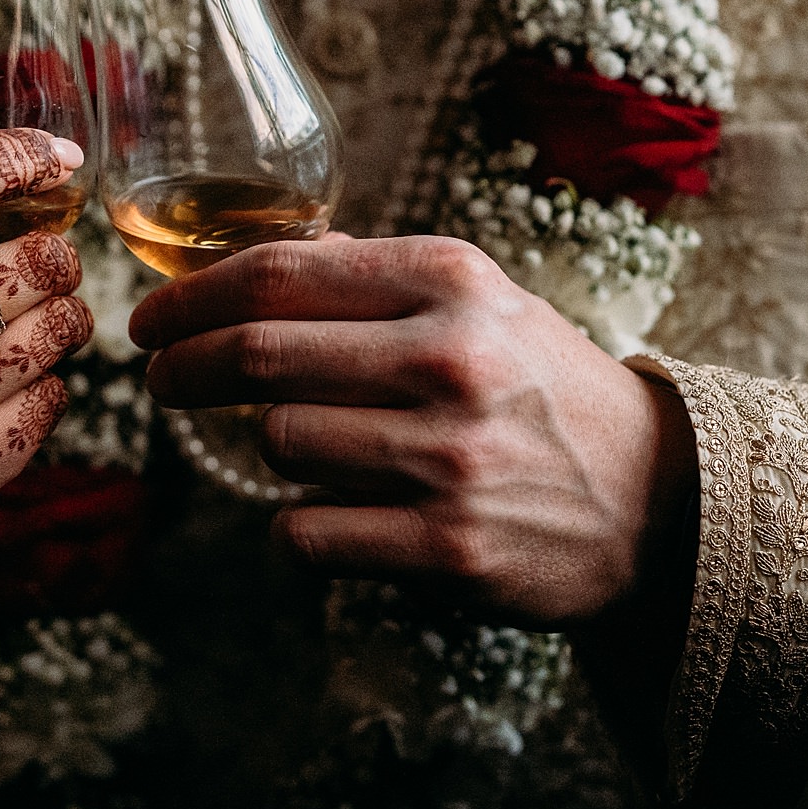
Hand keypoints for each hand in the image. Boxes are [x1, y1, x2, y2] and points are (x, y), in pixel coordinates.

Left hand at [130, 236, 697, 627]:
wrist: (656, 501)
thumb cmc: (542, 388)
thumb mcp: (481, 301)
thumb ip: (373, 276)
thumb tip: (258, 259)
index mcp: (452, 281)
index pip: (279, 274)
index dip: (190, 298)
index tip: (151, 321)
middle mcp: (450, 360)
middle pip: (258, 356)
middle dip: (183, 369)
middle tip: (161, 379)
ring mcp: (448, 459)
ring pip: (277, 445)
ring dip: (269, 448)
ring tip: (310, 446)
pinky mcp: (446, 549)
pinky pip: (306, 533)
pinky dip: (299, 526)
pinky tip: (334, 512)